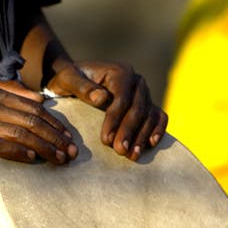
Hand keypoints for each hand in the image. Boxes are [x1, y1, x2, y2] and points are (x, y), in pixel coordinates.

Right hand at [0, 79, 76, 169]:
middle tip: (71, 152)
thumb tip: (39, 99)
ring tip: (58, 159)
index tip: (69, 138)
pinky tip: (32, 159)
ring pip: (19, 132)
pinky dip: (17, 152)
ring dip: (43, 147)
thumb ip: (6, 92)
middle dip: (55, 137)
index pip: (32, 107)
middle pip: (30, 120)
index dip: (54, 123)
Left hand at [45, 61, 167, 160]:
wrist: (78, 81)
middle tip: (120, 150)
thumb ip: (81, 86)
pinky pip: (159, 117)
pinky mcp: (148, 104)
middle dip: (129, 131)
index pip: (122, 98)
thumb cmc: (71, 80)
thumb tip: (102, 98)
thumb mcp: (68, 79)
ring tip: (131, 155)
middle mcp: (136, 81)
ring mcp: (144, 93)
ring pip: (149, 115)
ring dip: (142, 136)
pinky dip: (157, 130)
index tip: (106, 139)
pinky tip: (150, 144)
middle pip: (138, 108)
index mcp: (119, 72)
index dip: (115, 120)